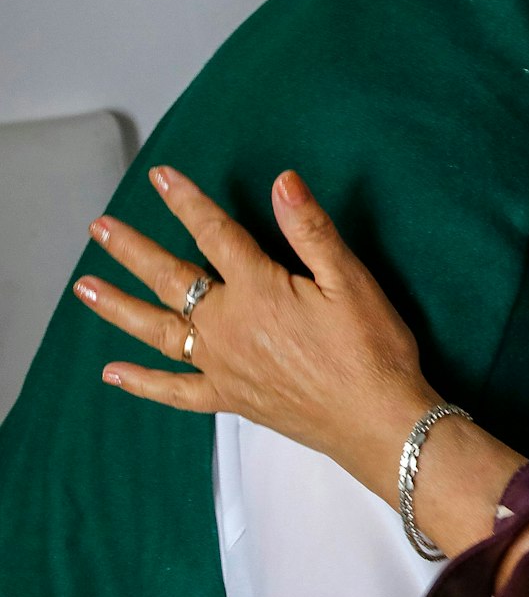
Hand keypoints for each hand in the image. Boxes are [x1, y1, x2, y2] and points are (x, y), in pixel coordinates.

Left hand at [74, 167, 436, 485]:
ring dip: (119, 306)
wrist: (376, 420)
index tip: (161, 176)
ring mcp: (223, 365)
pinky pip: (176, 391)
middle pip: (171, 279)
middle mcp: (228, 325)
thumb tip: (281, 182)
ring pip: (159, 330)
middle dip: (133, 250)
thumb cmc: (372, 348)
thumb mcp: (351, 280)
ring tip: (85, 287)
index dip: (187, 202)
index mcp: (257, 289)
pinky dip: (143, 383)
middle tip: (101, 228)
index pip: (214, 234)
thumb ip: (310, 230)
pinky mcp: (230, 398)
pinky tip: (115, 373)